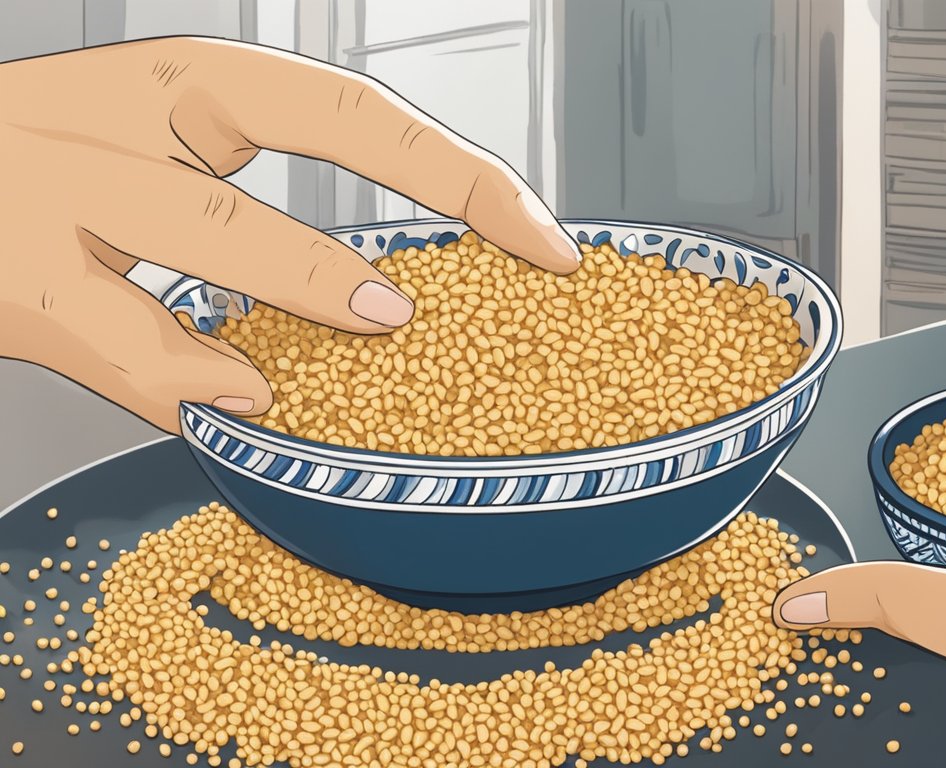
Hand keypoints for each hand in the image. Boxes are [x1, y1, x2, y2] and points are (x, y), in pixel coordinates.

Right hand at [0, 37, 580, 431]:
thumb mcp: (150, 158)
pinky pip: (120, 343)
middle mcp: (128, 116)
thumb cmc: (37, 182)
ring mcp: (60, 195)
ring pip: (207, 230)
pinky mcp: (16, 287)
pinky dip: (190, 379)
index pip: (348, 106)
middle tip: (519, 259)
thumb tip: (380, 313)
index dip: (457, 165)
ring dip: (311, 276)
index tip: (545, 234)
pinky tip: (245, 403)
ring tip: (386, 318)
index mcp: (181, 86)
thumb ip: (248, 216)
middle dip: (433, 182)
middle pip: (305, 130)